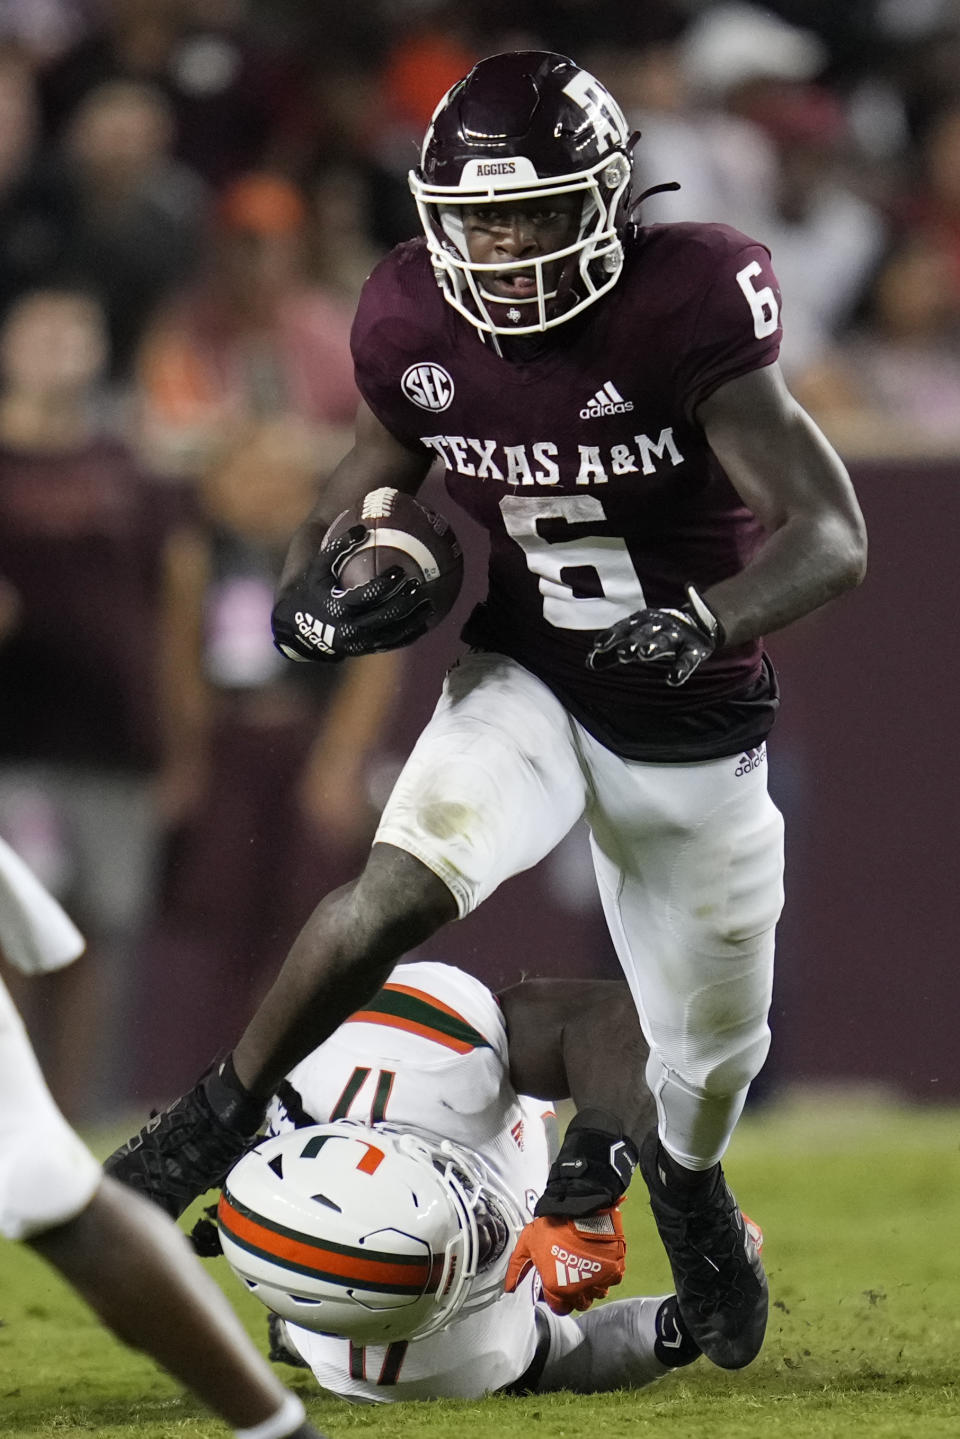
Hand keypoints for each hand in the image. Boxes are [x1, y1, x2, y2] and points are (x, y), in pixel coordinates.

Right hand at [272, 525, 433, 661]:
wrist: (302, 632)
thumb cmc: (311, 592)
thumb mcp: (317, 569)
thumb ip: (337, 549)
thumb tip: (361, 528)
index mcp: (338, 608)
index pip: (366, 596)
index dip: (385, 584)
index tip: (400, 571)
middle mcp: (350, 629)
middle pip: (384, 616)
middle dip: (403, 602)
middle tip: (418, 586)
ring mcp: (360, 643)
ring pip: (392, 633)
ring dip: (413, 619)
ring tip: (429, 603)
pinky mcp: (367, 650)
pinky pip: (392, 644)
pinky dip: (410, 634)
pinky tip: (425, 622)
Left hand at [503, 1205, 625, 1314]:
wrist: (580, 1208)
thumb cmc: (552, 1226)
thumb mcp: (527, 1244)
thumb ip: (517, 1268)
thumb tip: (510, 1287)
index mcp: (557, 1288)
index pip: (559, 1308)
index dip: (556, 1298)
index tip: (556, 1285)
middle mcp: (579, 1290)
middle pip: (579, 1304)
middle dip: (574, 1294)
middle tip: (571, 1276)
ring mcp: (599, 1281)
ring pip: (596, 1294)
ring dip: (591, 1286)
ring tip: (585, 1269)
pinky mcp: (614, 1270)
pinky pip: (610, 1281)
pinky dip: (605, 1275)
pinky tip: (597, 1262)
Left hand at [587, 584, 723, 685]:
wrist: (700, 621)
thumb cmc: (657, 634)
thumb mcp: (636, 639)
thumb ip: (612, 652)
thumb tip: (588, 664)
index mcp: (642, 621)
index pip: (624, 627)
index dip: (612, 635)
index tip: (598, 646)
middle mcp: (659, 625)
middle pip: (643, 633)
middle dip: (633, 641)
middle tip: (622, 653)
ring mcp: (677, 635)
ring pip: (665, 640)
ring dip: (655, 645)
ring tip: (645, 654)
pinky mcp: (695, 648)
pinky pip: (688, 658)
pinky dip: (681, 668)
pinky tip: (673, 679)